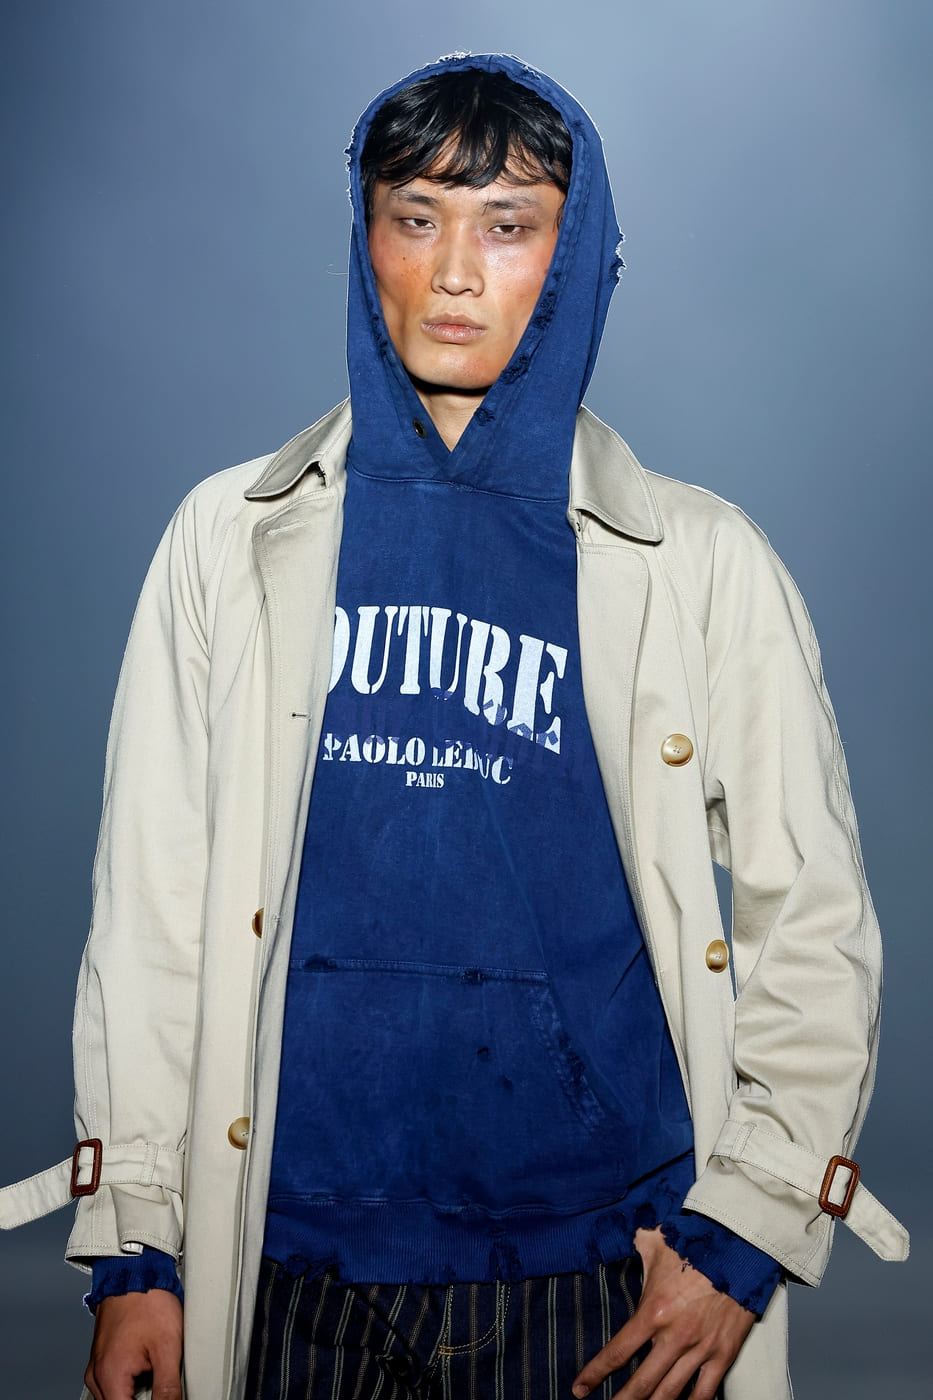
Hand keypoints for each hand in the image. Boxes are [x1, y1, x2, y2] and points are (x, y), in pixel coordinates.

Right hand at [84, 1289, 182, 1399]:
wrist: (135, 1271)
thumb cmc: (149, 1301)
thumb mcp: (168, 1347)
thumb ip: (168, 1388)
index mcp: (110, 1376)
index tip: (163, 1396)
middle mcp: (97, 1375)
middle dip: (143, 1398)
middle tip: (160, 1380)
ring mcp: (97, 1366)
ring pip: (115, 1396)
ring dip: (135, 1393)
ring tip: (155, 1371)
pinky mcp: (102, 1357)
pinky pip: (113, 1383)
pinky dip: (129, 1383)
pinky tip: (146, 1368)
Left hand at [572, 1226, 754, 1399]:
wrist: (739, 1246)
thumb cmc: (695, 1242)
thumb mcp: (654, 1241)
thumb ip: (632, 1246)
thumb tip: (616, 1236)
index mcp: (653, 1311)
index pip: (618, 1352)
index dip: (595, 1374)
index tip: (580, 1388)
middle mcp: (675, 1336)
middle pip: (642, 1383)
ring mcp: (701, 1348)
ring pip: (671, 1393)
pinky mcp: (724, 1354)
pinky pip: (705, 1392)